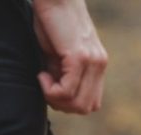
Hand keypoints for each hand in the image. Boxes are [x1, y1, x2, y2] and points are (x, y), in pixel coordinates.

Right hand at [33, 0, 106, 114]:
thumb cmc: (50, 21)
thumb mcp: (59, 56)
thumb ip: (63, 76)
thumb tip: (58, 97)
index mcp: (98, 64)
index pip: (91, 103)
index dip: (69, 102)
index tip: (53, 85)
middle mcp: (99, 64)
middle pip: (85, 108)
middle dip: (62, 104)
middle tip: (46, 85)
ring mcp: (92, 61)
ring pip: (77, 104)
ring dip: (55, 99)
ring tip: (44, 78)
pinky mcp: (79, 57)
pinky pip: (66, 92)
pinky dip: (50, 90)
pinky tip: (41, 74)